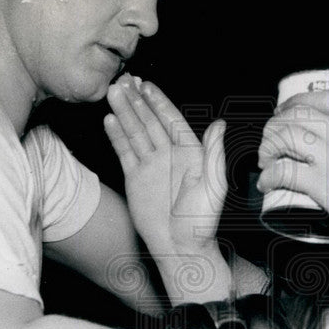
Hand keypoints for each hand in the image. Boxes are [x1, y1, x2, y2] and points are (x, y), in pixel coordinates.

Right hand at [105, 74, 230, 302]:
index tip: (146, 86)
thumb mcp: (214, 186)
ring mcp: (151, 166)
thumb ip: (214, 154)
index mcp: (190, 153)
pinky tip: (109, 119)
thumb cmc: (202, 221)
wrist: (180, 247)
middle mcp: (169, 155)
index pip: (171, 121)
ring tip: (112, 93)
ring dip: (125, 113)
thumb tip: (219, 125)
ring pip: (136, 133)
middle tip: (122, 81)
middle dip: (137, 102)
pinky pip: (125, 152)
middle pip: (150, 122)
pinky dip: (117, 136)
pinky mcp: (135, 178)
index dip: (159, 103)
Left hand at [256, 91, 328, 251]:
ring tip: (268, 161)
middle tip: (271, 142)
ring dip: (269, 147)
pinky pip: (284, 170)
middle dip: (276, 126)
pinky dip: (270, 176)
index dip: (297, 104)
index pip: (323, 100)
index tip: (287, 114)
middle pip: (297, 114)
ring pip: (285, 135)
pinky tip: (269, 182)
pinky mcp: (323, 182)